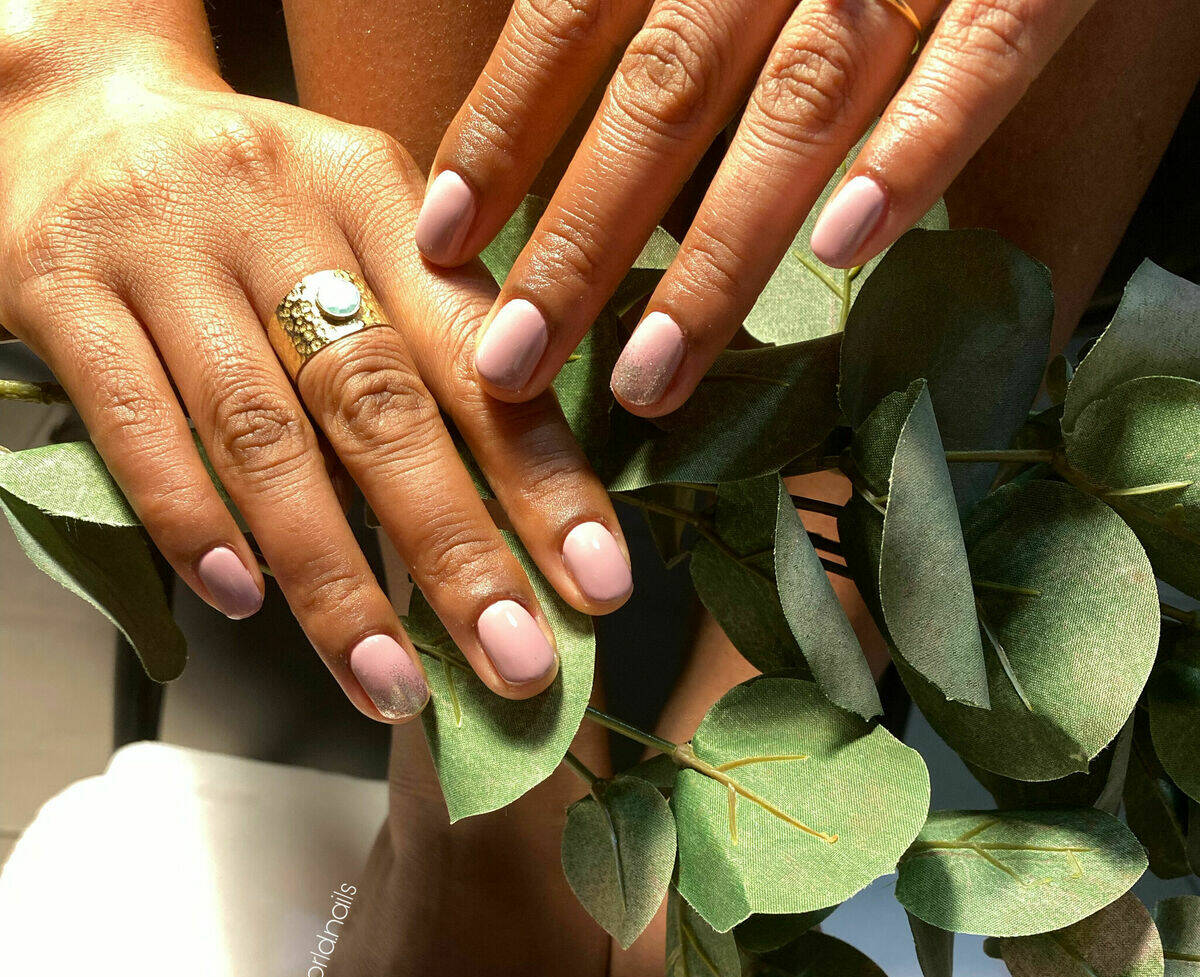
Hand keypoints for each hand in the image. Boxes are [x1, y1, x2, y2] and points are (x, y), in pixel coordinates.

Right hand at [0, 50, 631, 717]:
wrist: (72, 106)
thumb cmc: (248, 206)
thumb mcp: (353, 226)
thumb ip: (424, 342)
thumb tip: (514, 524)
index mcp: (373, 191)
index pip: (476, 352)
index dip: (543, 477)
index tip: (598, 585)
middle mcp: (274, 207)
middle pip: (378, 400)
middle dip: (458, 550)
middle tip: (514, 663)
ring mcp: (161, 246)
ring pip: (261, 435)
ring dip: (333, 577)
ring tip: (390, 680)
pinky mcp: (61, 290)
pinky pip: (135, 424)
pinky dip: (192, 520)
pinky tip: (243, 600)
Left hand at [417, 0, 1094, 413]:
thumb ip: (680, 28)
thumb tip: (612, 172)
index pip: (573, 12)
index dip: (504, 126)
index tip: (442, 242)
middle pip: (665, 89)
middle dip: (579, 236)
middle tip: (510, 364)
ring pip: (798, 102)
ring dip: (716, 251)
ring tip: (648, 374)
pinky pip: (978, 59)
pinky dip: (912, 151)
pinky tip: (844, 253)